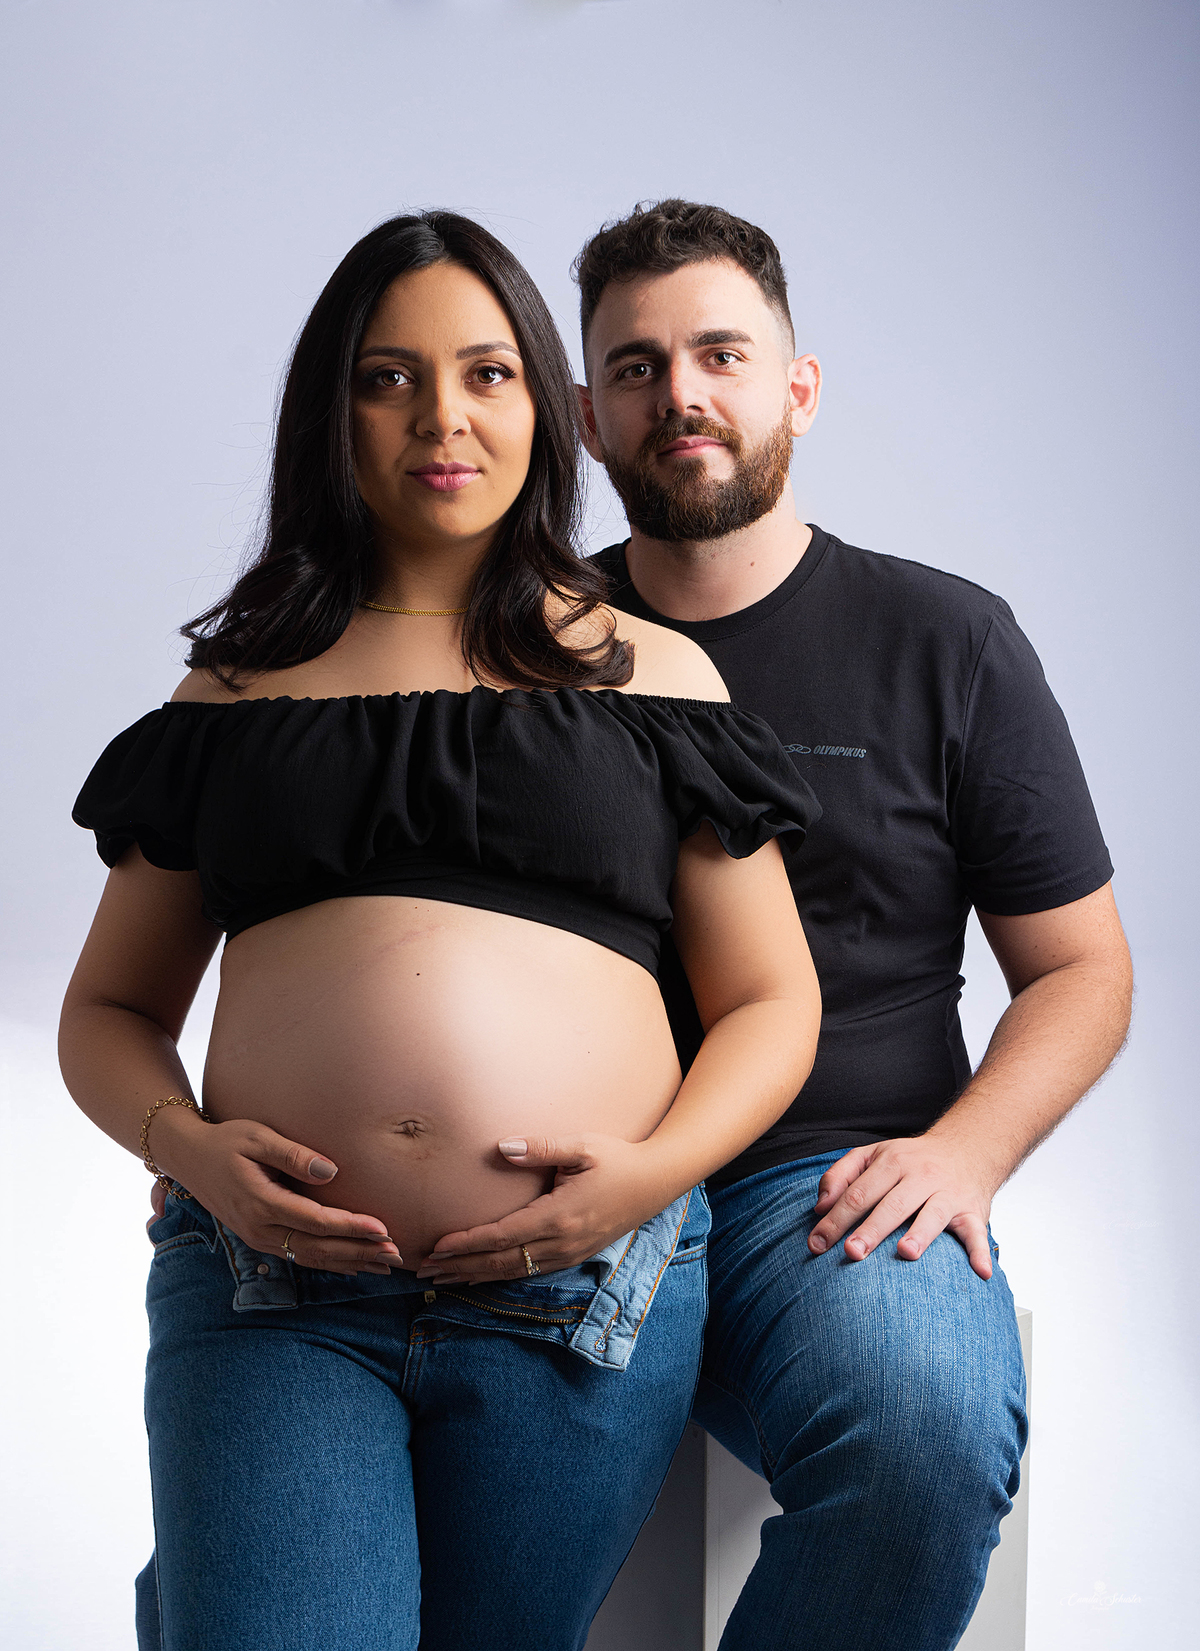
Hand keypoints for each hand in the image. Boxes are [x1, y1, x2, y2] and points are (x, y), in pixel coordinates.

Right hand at [145, 1110, 402, 1274]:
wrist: (188, 1158)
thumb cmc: (226, 1140)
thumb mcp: (257, 1136)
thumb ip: (293, 1154)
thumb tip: (332, 1171)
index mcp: (261, 1202)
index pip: (315, 1221)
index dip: (351, 1226)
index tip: (383, 1227)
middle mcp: (259, 1228)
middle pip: (317, 1247)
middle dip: (359, 1252)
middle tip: (396, 1254)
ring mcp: (258, 1238)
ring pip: (310, 1257)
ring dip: (349, 1262)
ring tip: (385, 1265)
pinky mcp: (260, 1239)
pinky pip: (299, 1256)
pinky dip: (329, 1263)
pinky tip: (354, 1266)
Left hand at [415, 1134, 667, 1284]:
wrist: (656, 1182)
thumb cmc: (618, 1158)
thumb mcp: (583, 1146)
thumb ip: (540, 1148)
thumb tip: (500, 1148)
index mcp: (560, 1217)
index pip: (503, 1236)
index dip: (467, 1243)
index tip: (437, 1246)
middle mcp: (562, 1243)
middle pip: (501, 1263)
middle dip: (461, 1267)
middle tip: (423, 1270)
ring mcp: (569, 1254)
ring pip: (513, 1272)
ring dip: (475, 1276)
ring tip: (442, 1278)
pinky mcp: (573, 1255)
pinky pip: (529, 1272)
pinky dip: (500, 1275)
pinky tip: (481, 1275)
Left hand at [807, 1135, 996, 1279]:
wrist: (966, 1148)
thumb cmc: (909, 1160)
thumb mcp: (871, 1155)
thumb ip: (840, 1175)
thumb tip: (819, 1207)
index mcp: (892, 1162)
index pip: (858, 1193)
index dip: (836, 1219)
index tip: (816, 1244)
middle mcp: (921, 1176)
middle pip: (892, 1205)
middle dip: (871, 1229)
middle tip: (852, 1253)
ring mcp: (948, 1194)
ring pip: (933, 1215)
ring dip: (920, 1234)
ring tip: (905, 1253)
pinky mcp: (973, 1212)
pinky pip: (977, 1233)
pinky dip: (981, 1253)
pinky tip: (981, 1273)